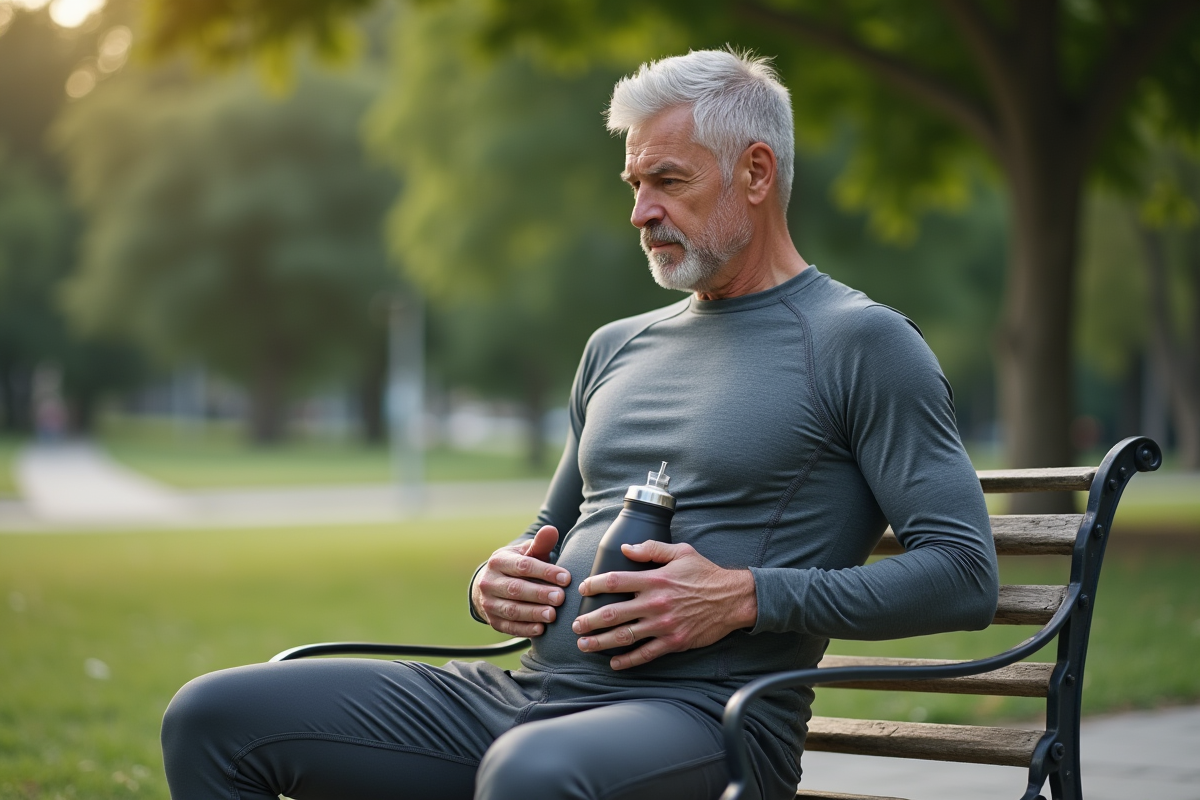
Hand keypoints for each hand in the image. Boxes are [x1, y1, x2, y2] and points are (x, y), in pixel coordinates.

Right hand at [471, 525, 571, 636]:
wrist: (490, 585)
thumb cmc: (516, 566)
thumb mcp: (525, 553)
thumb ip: (540, 544)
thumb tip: (551, 530)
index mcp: (499, 561)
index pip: (523, 566)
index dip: (545, 572)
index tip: (566, 577)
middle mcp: (490, 582)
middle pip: (516, 589)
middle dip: (539, 594)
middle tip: (560, 598)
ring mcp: (489, 603)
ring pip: (511, 610)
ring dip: (533, 613)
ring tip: (552, 615)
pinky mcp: (493, 621)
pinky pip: (509, 627)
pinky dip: (525, 629)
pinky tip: (541, 629)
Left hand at [571, 541, 757, 669]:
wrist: (733, 599)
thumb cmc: (705, 573)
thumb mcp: (681, 552)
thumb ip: (651, 548)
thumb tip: (625, 548)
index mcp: (654, 579)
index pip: (615, 581)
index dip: (594, 585)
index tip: (583, 589)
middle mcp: (655, 603)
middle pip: (612, 613)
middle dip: (589, 621)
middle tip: (575, 625)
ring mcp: (663, 625)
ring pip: (624, 636)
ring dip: (601, 642)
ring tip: (584, 645)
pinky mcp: (673, 642)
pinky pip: (645, 654)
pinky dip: (627, 661)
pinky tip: (613, 663)